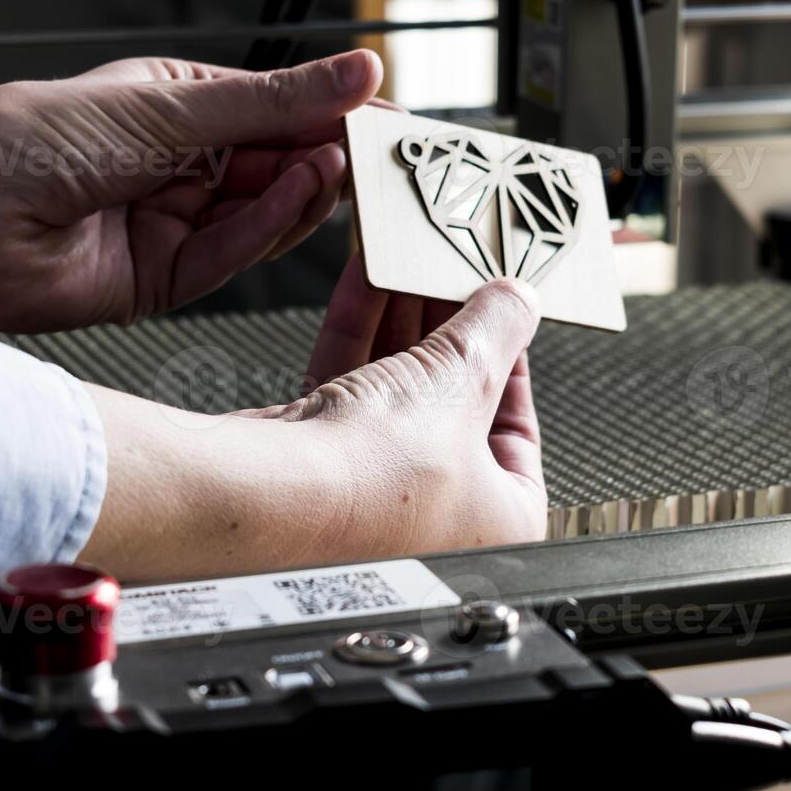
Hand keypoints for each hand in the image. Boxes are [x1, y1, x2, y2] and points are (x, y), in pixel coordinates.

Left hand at [0, 50, 382, 331]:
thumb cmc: (30, 141)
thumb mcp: (170, 108)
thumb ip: (273, 102)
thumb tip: (352, 74)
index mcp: (177, 107)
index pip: (277, 108)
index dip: (333, 110)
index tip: (387, 113)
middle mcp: (181, 165)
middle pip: (280, 162)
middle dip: (329, 154)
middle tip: (379, 149)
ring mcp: (177, 221)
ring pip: (268, 211)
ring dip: (306, 188)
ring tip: (337, 163)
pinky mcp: (170, 277)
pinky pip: (238, 251)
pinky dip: (272, 225)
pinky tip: (298, 194)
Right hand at [78, 265, 545, 578]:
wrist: (270, 494)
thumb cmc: (377, 475)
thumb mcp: (466, 379)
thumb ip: (499, 330)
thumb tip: (517, 302)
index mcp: (500, 523)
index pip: (520, 430)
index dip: (511, 361)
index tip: (502, 314)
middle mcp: (440, 520)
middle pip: (456, 405)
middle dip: (449, 331)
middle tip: (453, 278)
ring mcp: (377, 496)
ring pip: (400, 393)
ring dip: (403, 322)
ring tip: (411, 266)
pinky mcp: (322, 467)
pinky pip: (354, 389)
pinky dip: (359, 334)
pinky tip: (365, 282)